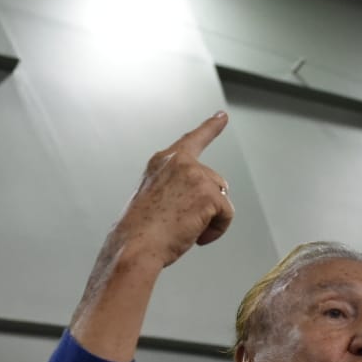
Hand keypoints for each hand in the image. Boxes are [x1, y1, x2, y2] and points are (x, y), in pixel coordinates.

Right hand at [107, 112, 234, 270]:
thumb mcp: (155, 197)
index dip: (210, 127)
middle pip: (215, 182)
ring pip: (221, 199)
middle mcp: (179, 162)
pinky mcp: (208, 193)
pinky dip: (217, 230)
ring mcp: (195, 175)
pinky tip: (197, 236)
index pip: (192, 140)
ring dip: (211, 219)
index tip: (222, 116)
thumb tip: (208, 199)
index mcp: (163, 162)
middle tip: (183, 223)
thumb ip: (178, 187)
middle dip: (208, 205)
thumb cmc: (141, 230)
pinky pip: (227, 214)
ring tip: (186, 230)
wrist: (135, 245)